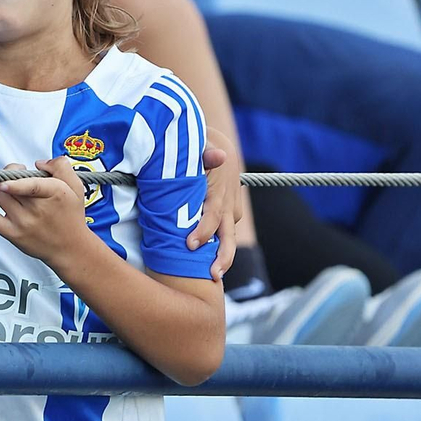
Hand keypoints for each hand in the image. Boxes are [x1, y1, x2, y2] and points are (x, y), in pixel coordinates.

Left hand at [0, 159, 90, 264]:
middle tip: (19, 178)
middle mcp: (38, 210)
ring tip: (11, 191)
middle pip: (10, 184)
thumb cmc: (71, 216)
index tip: (12, 172)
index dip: (17, 180)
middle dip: (11, 176)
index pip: (32, 186)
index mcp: (55, 194)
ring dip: (1, 189)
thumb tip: (38, 163)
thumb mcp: (76, 187)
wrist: (70, 248)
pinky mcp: (12, 234)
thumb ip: (60, 167)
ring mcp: (24, 223)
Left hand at [190, 129, 241, 280]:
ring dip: (221, 256)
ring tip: (213, 275)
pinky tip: (206, 263)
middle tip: (213, 274)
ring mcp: (231, 211)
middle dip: (222, 256)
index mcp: (219, 191)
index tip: (190, 244)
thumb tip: (217, 156)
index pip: (212, 216)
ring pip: (227, 237)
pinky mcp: (229, 215)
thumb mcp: (202, 145)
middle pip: (228, 235)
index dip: (202, 231)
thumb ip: (206, 152)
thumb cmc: (201, 147)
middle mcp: (228, 205)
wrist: (218, 147)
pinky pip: (222, 233)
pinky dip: (216, 246)